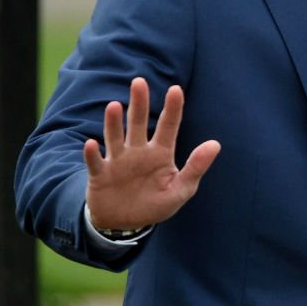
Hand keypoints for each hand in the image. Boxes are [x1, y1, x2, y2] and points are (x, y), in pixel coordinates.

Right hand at [84, 77, 220, 229]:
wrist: (126, 224)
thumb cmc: (156, 203)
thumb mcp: (181, 189)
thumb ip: (196, 167)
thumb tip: (216, 144)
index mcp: (161, 153)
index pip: (168, 126)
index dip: (172, 109)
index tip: (176, 89)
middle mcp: (138, 151)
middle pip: (138, 123)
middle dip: (139, 103)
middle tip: (139, 82)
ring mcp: (118, 161)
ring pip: (115, 137)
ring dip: (113, 123)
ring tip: (114, 106)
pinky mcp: (100, 175)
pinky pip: (95, 163)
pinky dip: (92, 154)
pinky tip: (91, 144)